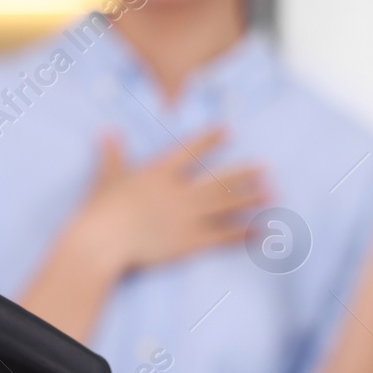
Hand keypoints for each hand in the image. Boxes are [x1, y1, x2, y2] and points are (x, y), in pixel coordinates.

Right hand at [71, 128, 268, 275]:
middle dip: (244, 175)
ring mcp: (187, 216)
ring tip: (272, 195)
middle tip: (266, 169)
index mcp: (160, 172)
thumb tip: (106, 130)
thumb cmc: (100, 209)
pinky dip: (244, 234)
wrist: (102, 240)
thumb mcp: (107, 176)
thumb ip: (112, 153)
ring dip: (251, 200)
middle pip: (218, 180)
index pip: (190, 150)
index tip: (228, 130)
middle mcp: (180, 191)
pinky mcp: (190, 241)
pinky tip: (261, 232)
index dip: (210, 139)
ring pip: (226, 206)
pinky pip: (223, 237)